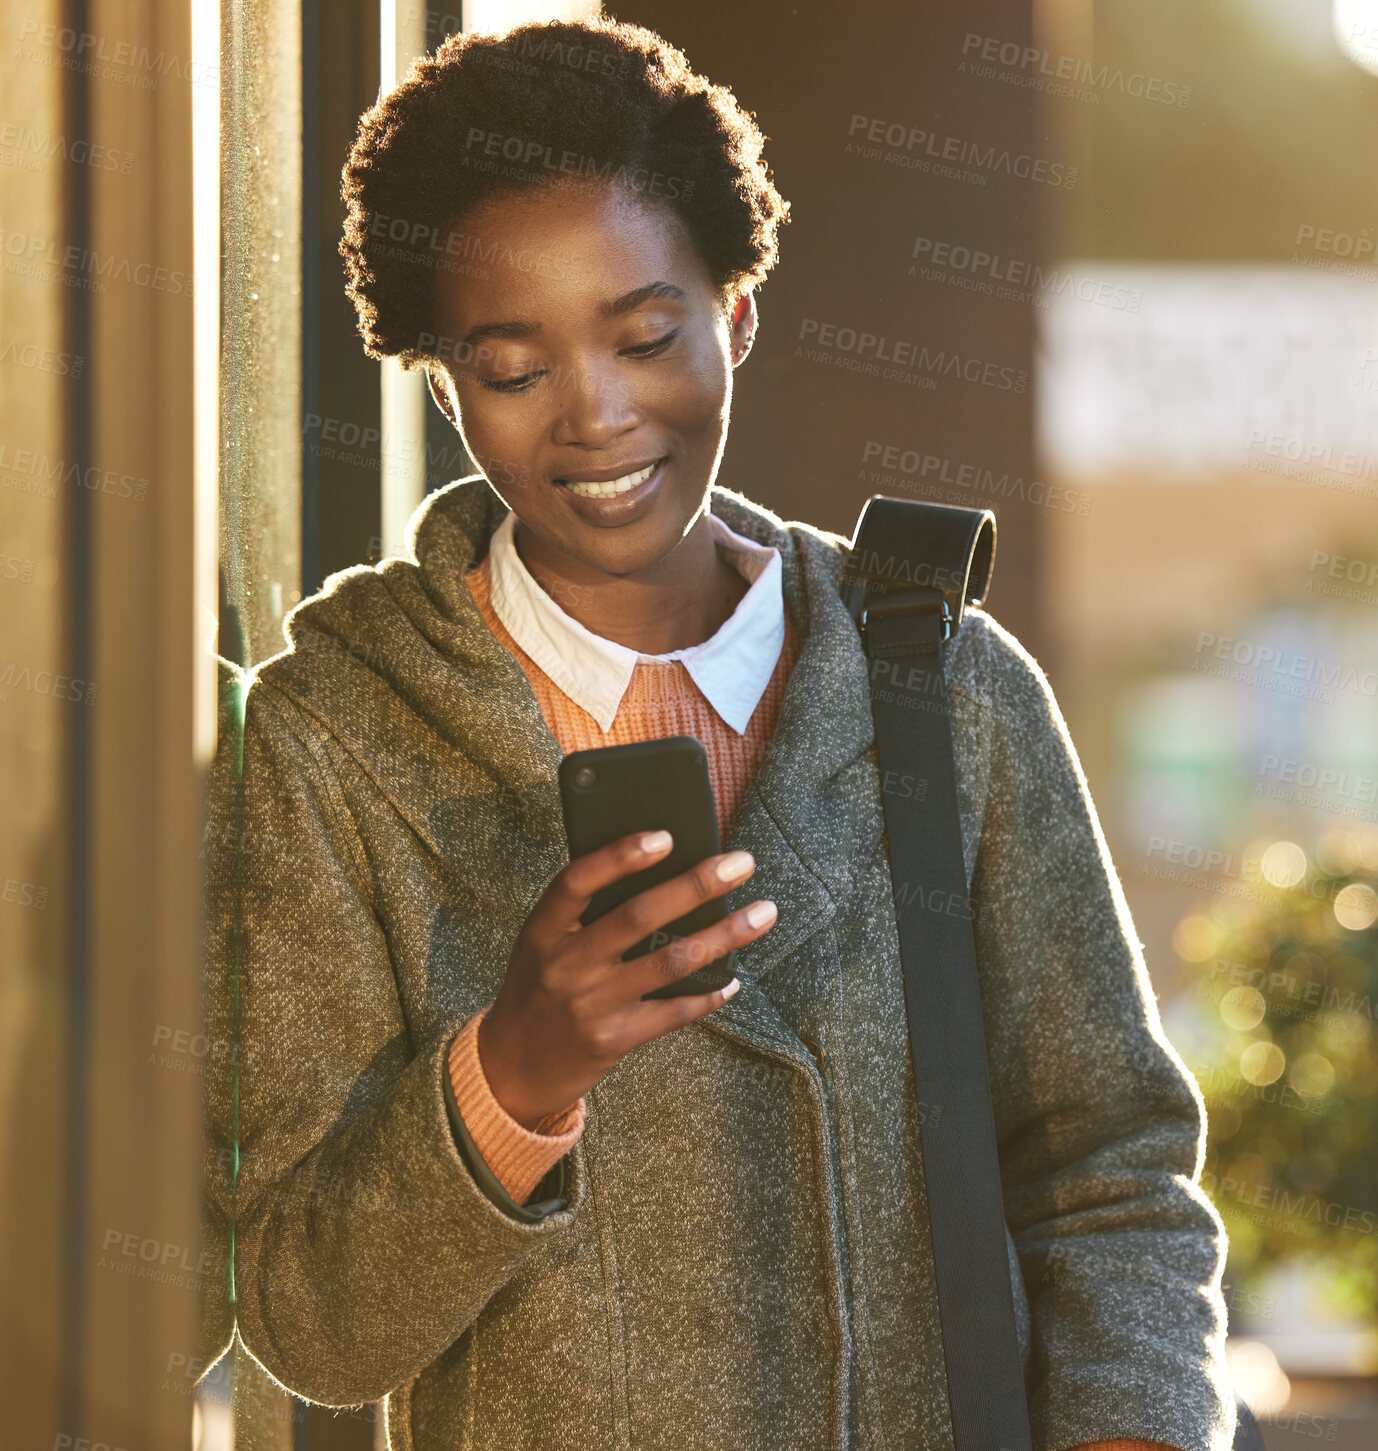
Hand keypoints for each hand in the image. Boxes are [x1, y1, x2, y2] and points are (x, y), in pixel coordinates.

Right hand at [477, 831, 776, 1128]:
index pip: (578, 881)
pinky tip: (734, 977)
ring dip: (724, 936)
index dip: (620, 856)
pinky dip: (710, 992)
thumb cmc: (540, 986)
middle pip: (639, 915)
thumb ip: (585, 913)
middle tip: (742, 863)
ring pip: (670, 962)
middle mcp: (566, 965)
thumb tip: (664, 869)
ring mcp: (591, 1004)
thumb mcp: (543, 944)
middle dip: (697, 885)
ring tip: (764, 913)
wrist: (512, 1067)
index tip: (666, 835)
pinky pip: (674, 1011)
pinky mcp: (614, 1039)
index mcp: (543, 930)